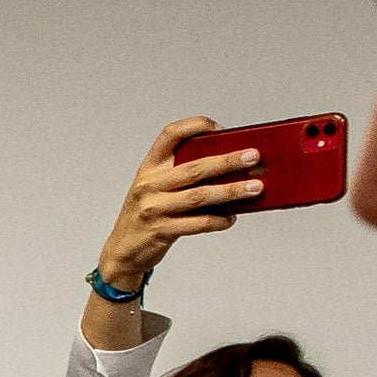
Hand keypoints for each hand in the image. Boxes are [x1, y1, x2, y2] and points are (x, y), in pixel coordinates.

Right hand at [96, 116, 266, 295]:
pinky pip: (196, 224)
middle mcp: (149, 184)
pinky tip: (232, 218)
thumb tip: (229, 169)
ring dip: (230, 191)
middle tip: (253, 157)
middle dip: (228, 161)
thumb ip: (182, 176)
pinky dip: (218, 220)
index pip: (170, 135)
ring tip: (254, 187)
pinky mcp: (160, 231)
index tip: (221, 129)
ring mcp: (153, 208)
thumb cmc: (147, 214)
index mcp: (149, 167)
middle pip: (195, 168)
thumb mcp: (156, 188)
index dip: (195, 126)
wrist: (122, 250)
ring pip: (199, 196)